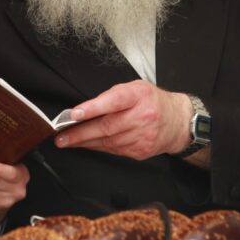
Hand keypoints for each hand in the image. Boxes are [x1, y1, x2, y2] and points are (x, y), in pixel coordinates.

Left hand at [53, 80, 192, 159]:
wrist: (177, 122)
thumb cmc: (152, 101)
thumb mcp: (135, 88)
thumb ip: (113, 96)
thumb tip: (86, 109)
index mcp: (139, 96)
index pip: (114, 101)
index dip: (93, 108)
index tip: (75, 113)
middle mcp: (142, 117)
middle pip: (107, 127)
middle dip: (80, 133)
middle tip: (61, 136)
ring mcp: (141, 136)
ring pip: (107, 142)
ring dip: (84, 142)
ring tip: (67, 141)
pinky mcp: (139, 151)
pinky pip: (113, 150)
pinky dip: (97, 147)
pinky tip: (86, 145)